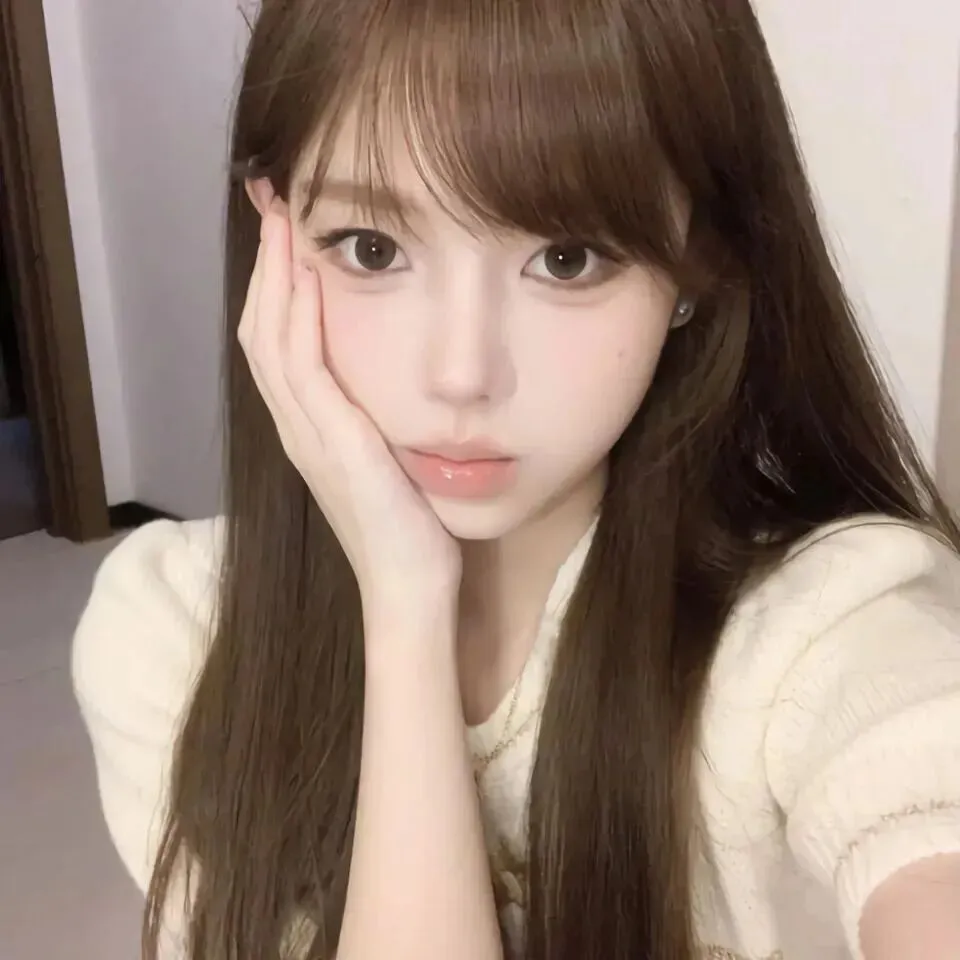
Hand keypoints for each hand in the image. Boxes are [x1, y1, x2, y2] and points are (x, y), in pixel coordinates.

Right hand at [238, 198, 461, 622]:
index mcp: (310, 427)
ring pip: (272, 340)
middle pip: (262, 329)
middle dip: (268, 265)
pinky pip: (304, 368)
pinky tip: (308, 275)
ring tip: (283, 220)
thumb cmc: (410, 528)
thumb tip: (396, 376)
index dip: (277, 284)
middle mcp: (297, 426)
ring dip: (275, 277)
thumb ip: (378, 420)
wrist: (410, 588)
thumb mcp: (390, 461)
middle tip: (274, 203)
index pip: (278, 341)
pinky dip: (297, 317)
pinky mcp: (332, 444)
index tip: (289, 230)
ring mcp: (307, 435)